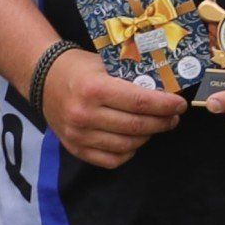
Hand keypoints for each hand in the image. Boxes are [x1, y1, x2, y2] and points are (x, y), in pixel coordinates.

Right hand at [39, 49, 184, 169]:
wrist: (44, 79)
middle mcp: (84, 114)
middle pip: (136, 126)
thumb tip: (166, 91)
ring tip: (155, 127)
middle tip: (173, 117)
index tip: (180, 105)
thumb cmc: (79, 68)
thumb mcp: (105, 64)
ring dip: (147, 137)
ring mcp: (78, 135)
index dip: (165, 105)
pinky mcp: (75, 148)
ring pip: (127, 146)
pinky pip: (111, 160)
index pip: (140, 102)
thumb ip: (132, 79)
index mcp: (94, 89)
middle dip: (162, 122)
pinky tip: (134, 140)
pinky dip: (128, 152)